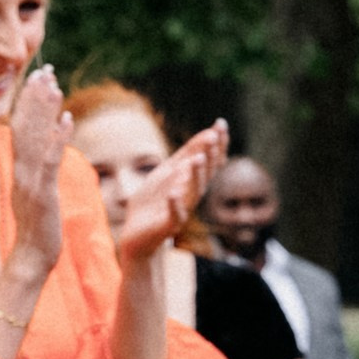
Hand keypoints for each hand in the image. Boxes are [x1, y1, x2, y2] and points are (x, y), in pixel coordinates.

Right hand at [9, 64, 71, 269]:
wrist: (32, 257)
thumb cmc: (39, 228)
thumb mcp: (36, 193)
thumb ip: (37, 171)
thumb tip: (42, 152)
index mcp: (21, 169)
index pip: (22, 128)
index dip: (29, 102)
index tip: (37, 78)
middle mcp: (22, 170)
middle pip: (26, 126)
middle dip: (35, 97)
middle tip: (45, 69)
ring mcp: (31, 180)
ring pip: (36, 138)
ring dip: (45, 109)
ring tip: (54, 84)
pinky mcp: (43, 193)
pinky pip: (50, 161)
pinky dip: (58, 138)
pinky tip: (68, 119)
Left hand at [117, 120, 229, 267]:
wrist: (137, 234)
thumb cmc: (153, 201)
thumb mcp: (168, 173)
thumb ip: (185, 155)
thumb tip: (208, 134)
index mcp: (192, 181)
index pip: (209, 160)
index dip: (216, 144)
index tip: (221, 124)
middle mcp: (191, 195)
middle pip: (205, 174)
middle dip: (209, 156)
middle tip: (212, 137)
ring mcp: (181, 210)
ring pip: (192, 192)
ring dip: (196, 176)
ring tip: (197, 159)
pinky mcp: (168, 225)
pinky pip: (174, 215)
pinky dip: (174, 204)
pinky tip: (173, 193)